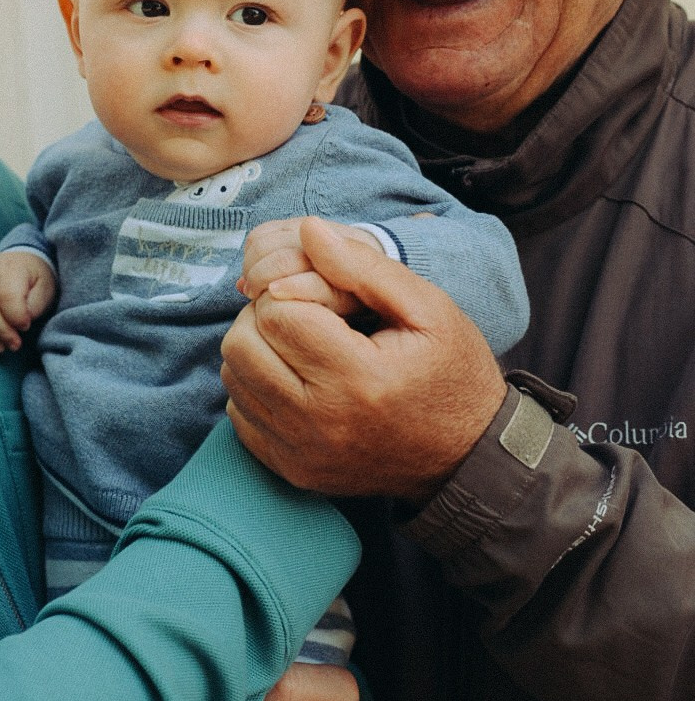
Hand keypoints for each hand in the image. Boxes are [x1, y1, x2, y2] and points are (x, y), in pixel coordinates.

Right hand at [0, 251, 56, 351]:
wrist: (22, 262)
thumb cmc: (34, 279)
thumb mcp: (45, 288)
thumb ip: (35, 305)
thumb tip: (20, 323)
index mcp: (10, 268)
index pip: (7, 296)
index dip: (15, 317)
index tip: (26, 327)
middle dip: (1, 331)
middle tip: (15, 345)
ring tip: (0, 347)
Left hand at [223, 217, 506, 502]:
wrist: (467, 455)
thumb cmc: (452, 374)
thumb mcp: (429, 309)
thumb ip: (363, 266)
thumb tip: (306, 230)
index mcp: (358, 378)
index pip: (276, 310)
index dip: (291, 288)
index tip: (324, 298)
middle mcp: (321, 421)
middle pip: (242, 343)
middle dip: (266, 315)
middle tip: (306, 315)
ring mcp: (302, 452)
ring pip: (233, 377)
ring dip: (257, 349)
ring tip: (301, 345)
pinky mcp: (292, 470)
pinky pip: (238, 416)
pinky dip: (257, 388)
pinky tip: (296, 380)